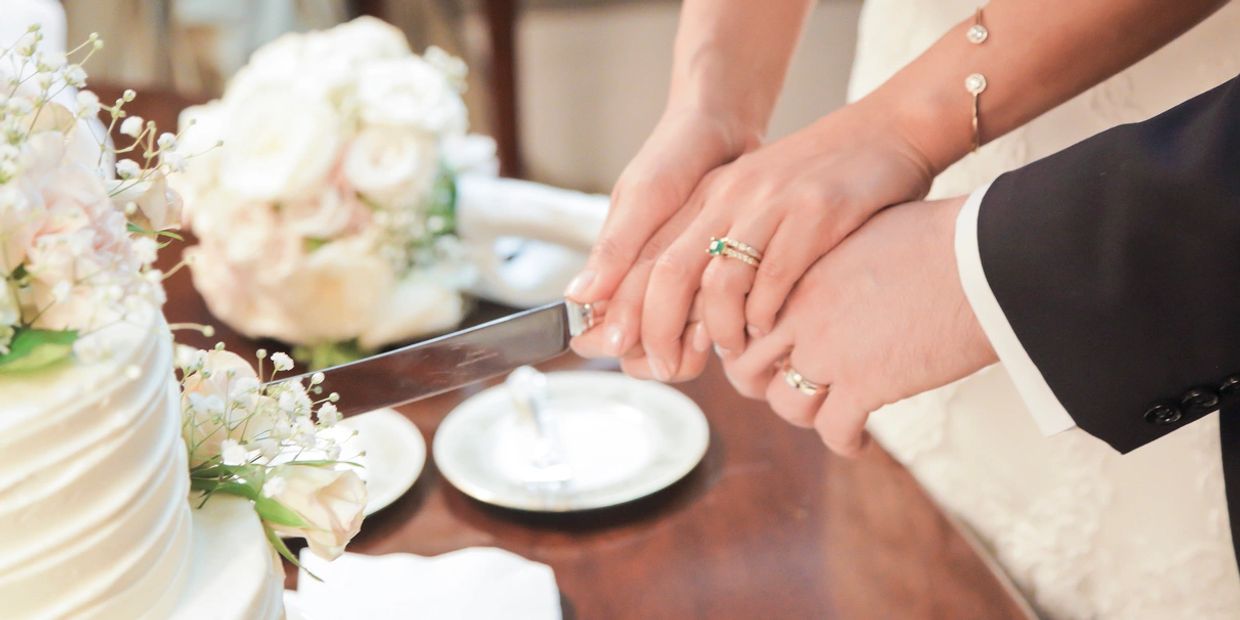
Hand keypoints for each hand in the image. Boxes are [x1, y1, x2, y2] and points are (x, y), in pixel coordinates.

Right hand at [566, 106, 757, 367]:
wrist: (723, 129)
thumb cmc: (675, 155)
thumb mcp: (645, 197)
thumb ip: (615, 248)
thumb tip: (578, 299)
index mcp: (610, 269)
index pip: (598, 336)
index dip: (620, 345)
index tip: (644, 335)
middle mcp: (639, 284)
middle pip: (637, 353)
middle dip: (661, 353)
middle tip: (693, 332)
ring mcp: (674, 285)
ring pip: (672, 346)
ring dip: (691, 344)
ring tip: (714, 321)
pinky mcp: (705, 281)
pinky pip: (704, 323)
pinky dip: (716, 325)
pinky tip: (736, 310)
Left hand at [633, 101, 934, 381]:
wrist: (888, 130)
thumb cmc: (820, 183)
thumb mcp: (756, 203)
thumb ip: (716, 245)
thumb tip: (682, 315)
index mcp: (709, 194)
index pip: (647, 256)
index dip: (628, 309)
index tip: (625, 351)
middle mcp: (731, 194)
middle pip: (668, 271)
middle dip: (658, 329)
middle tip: (668, 366)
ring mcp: (773, 202)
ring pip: (719, 279)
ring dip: (719, 327)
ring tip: (731, 349)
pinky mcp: (818, 210)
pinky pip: (776, 277)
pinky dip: (766, 314)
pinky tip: (771, 327)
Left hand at [721, 196, 996, 455]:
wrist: (987, 256)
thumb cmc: (943, 237)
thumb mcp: (866, 235)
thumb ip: (836, 262)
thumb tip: (841, 276)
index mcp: (798, 270)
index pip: (745, 318)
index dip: (751, 341)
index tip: (771, 352)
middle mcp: (799, 311)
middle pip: (748, 365)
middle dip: (762, 383)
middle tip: (788, 387)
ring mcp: (827, 350)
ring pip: (785, 403)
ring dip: (805, 413)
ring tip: (829, 413)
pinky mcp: (863, 385)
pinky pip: (832, 431)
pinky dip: (845, 442)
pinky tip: (860, 441)